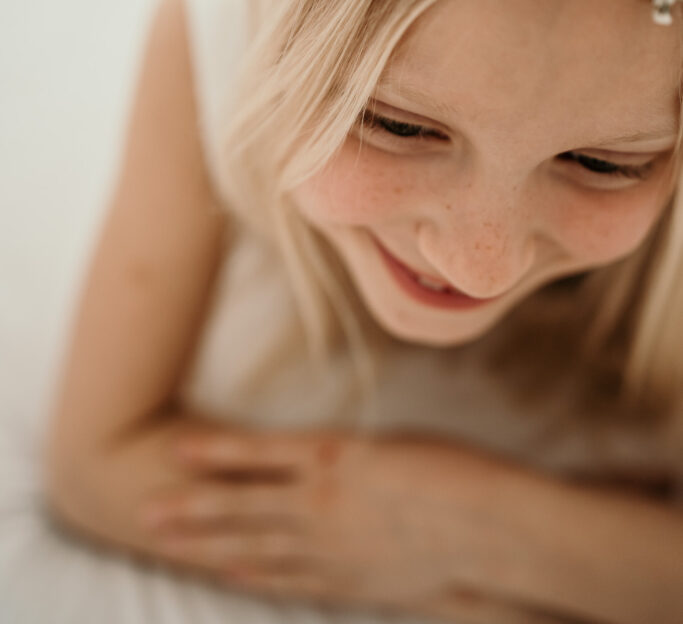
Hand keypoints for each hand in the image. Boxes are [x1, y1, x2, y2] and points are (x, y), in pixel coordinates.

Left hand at [139, 421, 520, 615]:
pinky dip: (256, 574)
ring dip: (208, 543)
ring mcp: (331, 543)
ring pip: (255, 542)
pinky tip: (229, 572)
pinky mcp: (346, 577)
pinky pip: (290, 576)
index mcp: (333, 453)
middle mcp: (320, 499)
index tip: (175, 449)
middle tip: (146, 513)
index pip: (257, 451)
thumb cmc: (448, 469)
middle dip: (191, 508)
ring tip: (170, 544)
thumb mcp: (390, 443)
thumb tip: (319, 455)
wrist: (484, 524)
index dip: (214, 452)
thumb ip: (345, 453)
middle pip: (241, 504)